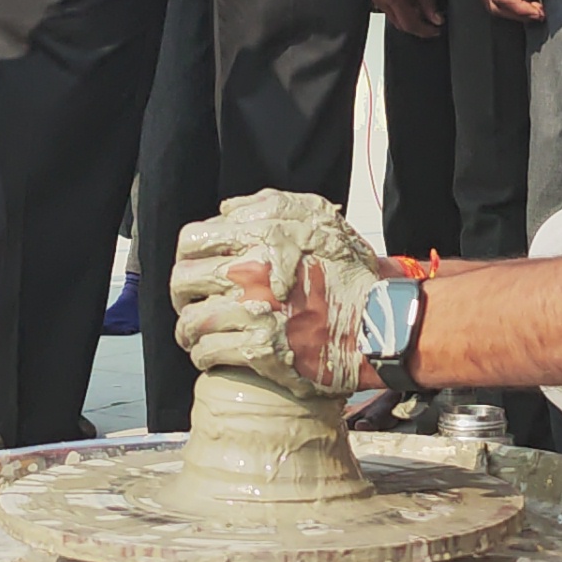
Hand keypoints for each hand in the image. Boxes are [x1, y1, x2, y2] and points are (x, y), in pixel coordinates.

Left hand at [168, 190, 386, 393]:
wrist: (379, 322)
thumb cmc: (351, 273)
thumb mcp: (319, 219)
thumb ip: (270, 206)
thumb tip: (226, 209)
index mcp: (260, 237)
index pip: (192, 241)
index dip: (188, 257)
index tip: (196, 270)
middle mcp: (250, 272)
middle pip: (183, 281)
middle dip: (181, 296)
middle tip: (191, 305)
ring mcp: (253, 312)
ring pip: (191, 321)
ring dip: (188, 331)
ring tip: (195, 337)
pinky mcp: (258, 350)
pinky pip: (208, 352)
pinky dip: (203, 355)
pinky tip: (211, 355)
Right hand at [373, 0, 442, 38]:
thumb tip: (436, 17)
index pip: (411, 25)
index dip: (426, 31)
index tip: (437, 30)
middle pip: (400, 24)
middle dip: (418, 26)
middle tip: (433, 21)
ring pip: (392, 15)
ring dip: (408, 15)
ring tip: (422, 6)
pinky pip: (385, 5)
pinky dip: (398, 6)